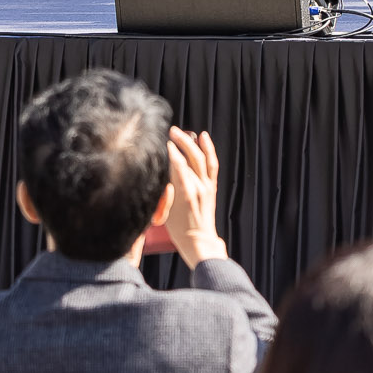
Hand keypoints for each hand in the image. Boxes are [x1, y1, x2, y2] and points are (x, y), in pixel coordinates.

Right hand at [163, 126, 226, 267]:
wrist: (199, 241)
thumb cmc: (178, 230)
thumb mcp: (164, 213)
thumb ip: (163, 194)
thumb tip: (161, 176)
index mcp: (185, 193)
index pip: (177, 165)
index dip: (171, 151)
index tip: (163, 141)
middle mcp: (198, 186)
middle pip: (189, 158)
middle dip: (180, 141)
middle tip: (171, 131)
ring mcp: (206, 186)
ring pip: (200, 158)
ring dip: (191, 142)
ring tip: (181, 132)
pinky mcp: (211, 187)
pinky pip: (212, 164)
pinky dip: (209, 149)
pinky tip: (203, 137)